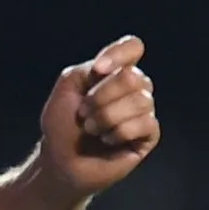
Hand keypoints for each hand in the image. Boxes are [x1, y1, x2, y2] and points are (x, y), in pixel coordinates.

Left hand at [39, 35, 158, 195]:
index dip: (118, 54)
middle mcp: (134, 89)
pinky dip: (119, 132)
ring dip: (106, 117)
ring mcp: (143, 111)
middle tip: (84, 114)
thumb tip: (113, 70)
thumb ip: (86, 69)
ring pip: (140, 100)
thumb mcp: (66, 89)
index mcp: (114, 72)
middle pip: (133, 76)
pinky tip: (108, 140)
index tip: (96, 71)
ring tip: (91, 130)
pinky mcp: (148, 135)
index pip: (133, 47)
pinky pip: (145, 123)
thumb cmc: (62, 126)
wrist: (60, 162)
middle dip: (101, 97)